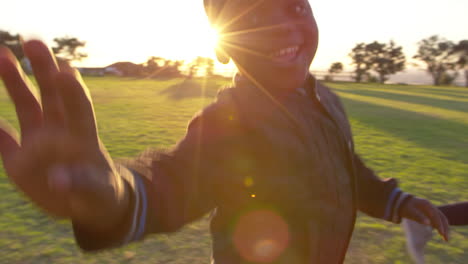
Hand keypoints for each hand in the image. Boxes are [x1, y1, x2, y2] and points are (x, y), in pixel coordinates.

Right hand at [0, 40, 127, 231]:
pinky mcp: (20, 159)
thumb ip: (80, 184)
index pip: (79, 108)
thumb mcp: (97, 192)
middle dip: (44, 69)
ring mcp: (39, 142)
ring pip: (26, 105)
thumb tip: (57, 180)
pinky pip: (3, 140)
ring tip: (2, 54)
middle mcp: (60, 132)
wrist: (89, 204)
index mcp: (83, 137)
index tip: (65, 71)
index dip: (73, 91)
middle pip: (52, 94)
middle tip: (34, 41)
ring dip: (14, 81)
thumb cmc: (100, 193)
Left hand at [400, 197, 449, 241]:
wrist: (399, 202)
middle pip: (441, 217)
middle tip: (446, 239)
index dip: (440, 225)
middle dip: (445, 228)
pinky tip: (440, 233)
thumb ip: (419, 217)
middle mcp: (431, 207)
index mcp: (427, 205)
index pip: (436, 216)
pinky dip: (439, 226)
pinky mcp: (428, 213)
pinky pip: (436, 220)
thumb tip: (428, 223)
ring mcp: (430, 210)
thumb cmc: (404, 207)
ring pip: (440, 219)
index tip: (442, 233)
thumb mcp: (410, 212)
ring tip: (445, 239)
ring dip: (443, 228)